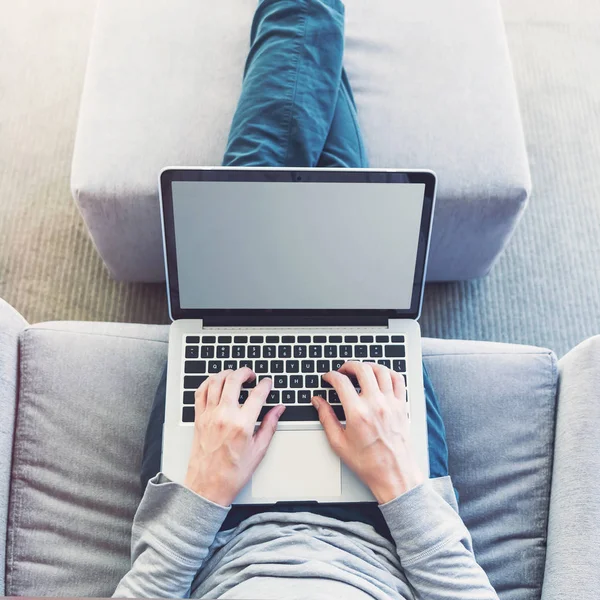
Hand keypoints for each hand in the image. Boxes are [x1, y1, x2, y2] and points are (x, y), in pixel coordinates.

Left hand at [184, 368, 284, 505]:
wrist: (207, 486)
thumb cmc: (232, 473)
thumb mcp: (258, 450)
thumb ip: (270, 425)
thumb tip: (278, 409)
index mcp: (242, 425)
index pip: (257, 394)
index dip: (265, 385)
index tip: (268, 383)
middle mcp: (224, 416)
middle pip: (234, 380)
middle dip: (245, 372)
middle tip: (251, 375)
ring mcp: (209, 415)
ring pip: (215, 381)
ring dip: (227, 373)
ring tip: (235, 375)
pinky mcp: (198, 418)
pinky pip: (201, 392)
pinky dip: (208, 382)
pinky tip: (216, 383)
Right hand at [312, 361, 424, 503]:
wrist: (394, 474)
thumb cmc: (368, 463)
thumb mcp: (339, 443)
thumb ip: (326, 418)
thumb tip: (318, 402)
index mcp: (357, 413)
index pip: (341, 382)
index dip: (331, 376)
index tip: (328, 377)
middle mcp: (376, 405)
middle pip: (362, 369)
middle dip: (348, 365)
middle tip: (342, 371)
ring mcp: (391, 404)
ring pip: (381, 370)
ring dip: (368, 366)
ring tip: (360, 370)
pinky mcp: (402, 406)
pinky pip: (398, 380)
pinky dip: (388, 372)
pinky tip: (380, 376)